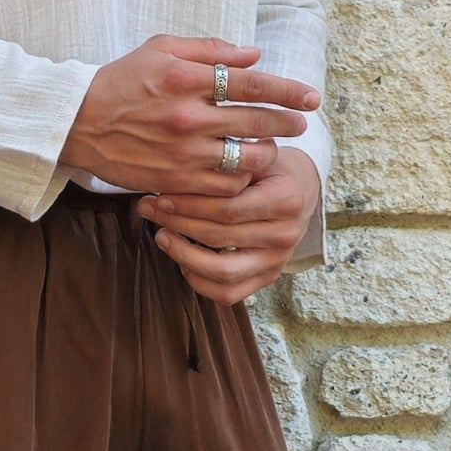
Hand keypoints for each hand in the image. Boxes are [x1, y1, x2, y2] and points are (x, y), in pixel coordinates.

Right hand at [60, 35, 319, 194]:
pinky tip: (241, 170)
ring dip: (265, 155)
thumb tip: (255, 54)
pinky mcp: (175, 180)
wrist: (78, 123)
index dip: (288, 91)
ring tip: (268, 149)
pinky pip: (224, 187)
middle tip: (300, 124)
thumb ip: (211, 50)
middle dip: (287, 124)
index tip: (311, 96)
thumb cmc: (122, 80)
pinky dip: (240, 179)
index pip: (252, 84)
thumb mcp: (162, 49)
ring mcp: (183, 153)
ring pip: (246, 160)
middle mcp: (189, 117)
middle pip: (258, 124)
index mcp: (187, 79)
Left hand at [140, 147, 320, 302]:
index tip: (159, 196)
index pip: (227, 208)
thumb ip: (223, 168)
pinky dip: (199, 281)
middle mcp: (286, 235)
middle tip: (150, 210)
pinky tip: (182, 259)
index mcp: (286, 199)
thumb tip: (171, 177)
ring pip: (222, 271)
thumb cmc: (269, 169)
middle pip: (219, 237)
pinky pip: (228, 293)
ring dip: (183, 255)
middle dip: (177, 223)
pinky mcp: (268, 278)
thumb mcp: (253, 157)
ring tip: (161, 235)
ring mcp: (278, 261)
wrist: (300, 190)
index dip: (188, 205)